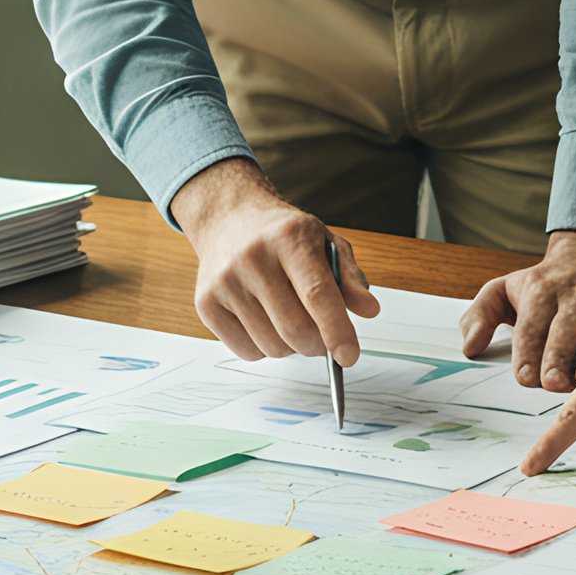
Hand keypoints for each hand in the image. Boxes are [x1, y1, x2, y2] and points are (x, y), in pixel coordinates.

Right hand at [170, 157, 378, 364]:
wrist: (230, 218)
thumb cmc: (285, 235)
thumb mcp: (325, 241)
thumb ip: (350, 277)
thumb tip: (369, 310)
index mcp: (291, 237)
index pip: (317, 294)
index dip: (337, 330)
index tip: (350, 356)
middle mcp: (254, 257)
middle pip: (295, 328)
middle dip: (318, 345)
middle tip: (324, 339)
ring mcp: (225, 281)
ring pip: (272, 346)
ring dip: (292, 348)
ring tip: (291, 320)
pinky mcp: (206, 303)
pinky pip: (246, 352)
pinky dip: (265, 349)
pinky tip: (266, 322)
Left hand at [460, 231, 575, 394]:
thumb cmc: (545, 283)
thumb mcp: (505, 288)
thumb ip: (480, 315)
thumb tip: (469, 347)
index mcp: (542, 289)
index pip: (532, 325)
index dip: (528, 353)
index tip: (526, 377)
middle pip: (566, 329)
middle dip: (559, 357)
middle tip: (554, 383)